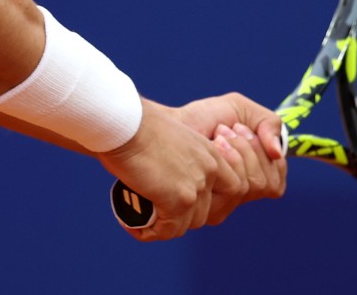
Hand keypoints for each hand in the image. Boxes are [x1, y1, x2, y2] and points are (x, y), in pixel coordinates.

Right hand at [96, 99, 233, 241]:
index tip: (186, 202)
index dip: (212, 202)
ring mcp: (197, 187)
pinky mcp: (179, 201)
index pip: (231, 189)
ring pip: (188, 224)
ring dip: (166, 226)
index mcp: (211, 153)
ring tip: (143, 219)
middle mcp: (210, 170)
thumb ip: (181, 156)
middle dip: (184, 217)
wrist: (125, 123)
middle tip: (160, 213)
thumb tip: (166, 173)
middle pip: (208, 212)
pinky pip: (168, 230)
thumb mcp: (172, 137)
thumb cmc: (136, 123)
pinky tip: (134, 227)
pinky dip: (150, 232)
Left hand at [173, 93, 287, 222]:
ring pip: (252, 185)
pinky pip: (237, 188)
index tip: (239, 128)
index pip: (275, 183)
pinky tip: (213, 145)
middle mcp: (237, 197)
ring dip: (238, 151)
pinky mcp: (208, 206)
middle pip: (265, 183)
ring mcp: (223, 204)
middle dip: (249, 149)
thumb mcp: (243, 111)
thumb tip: (278, 153)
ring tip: (217, 136)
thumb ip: (270, 125)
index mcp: (250, 180)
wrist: (173, 123)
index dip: (263, 153)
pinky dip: (230, 159)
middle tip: (225, 131)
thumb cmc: (204, 118)